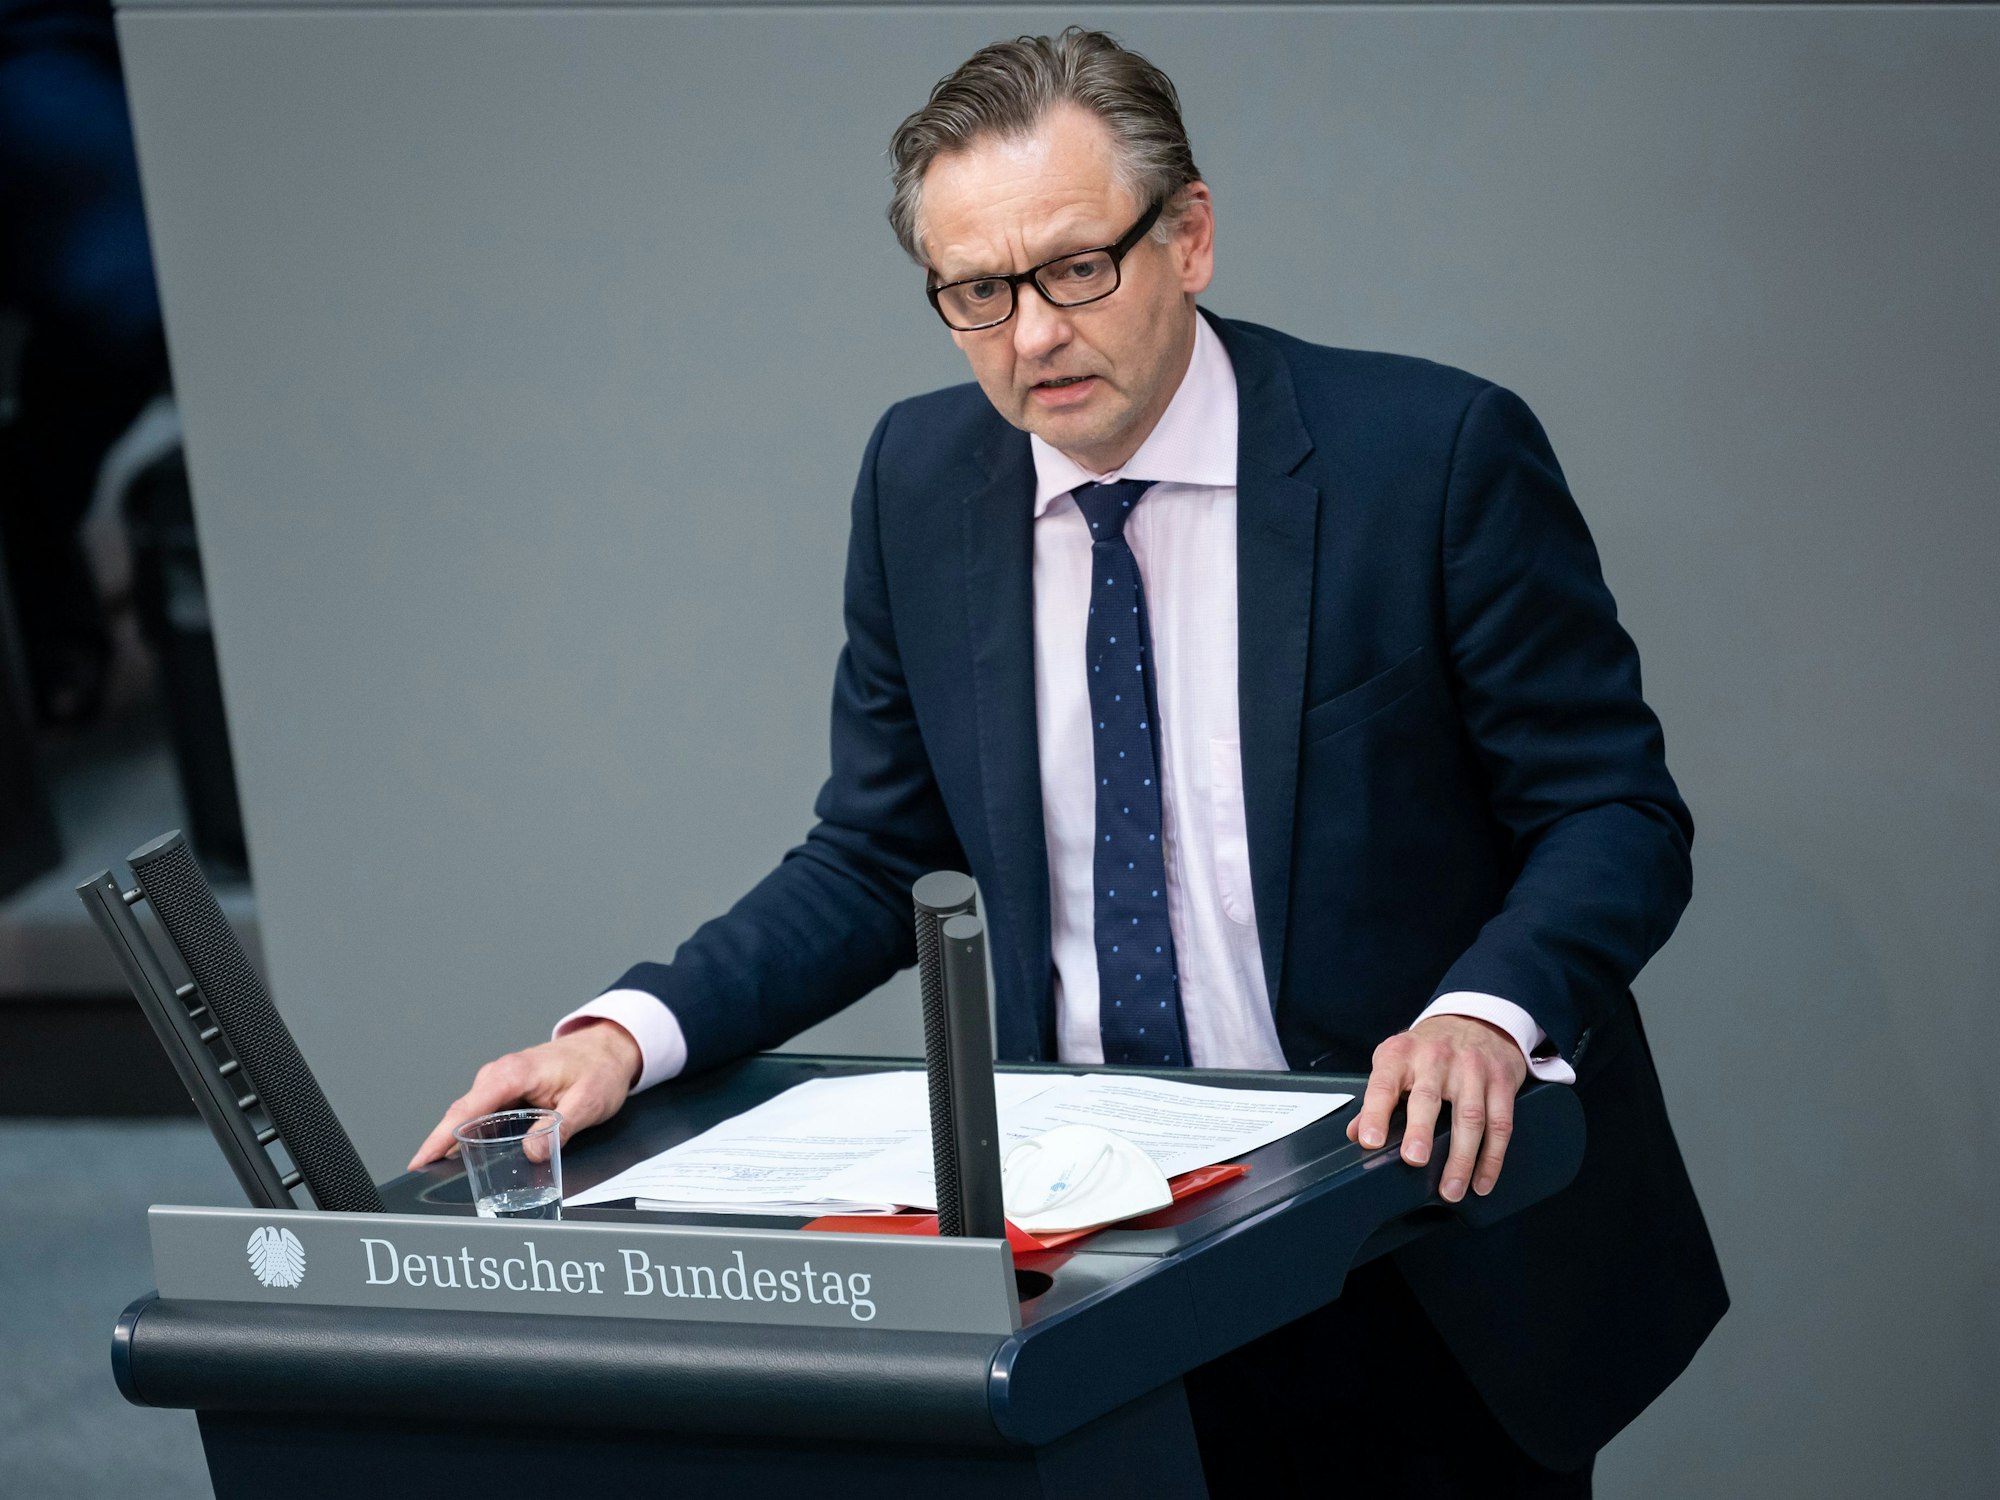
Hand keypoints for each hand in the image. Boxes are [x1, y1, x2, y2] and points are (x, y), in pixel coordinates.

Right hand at [407, 1020, 642, 1170]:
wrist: (608, 1048)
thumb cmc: (599, 1069)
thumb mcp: (588, 1102)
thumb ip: (560, 1128)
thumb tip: (532, 1153)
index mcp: (514, 1073)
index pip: (467, 1109)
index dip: (440, 1137)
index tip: (419, 1160)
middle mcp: (500, 1074)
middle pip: (460, 1114)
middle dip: (438, 1145)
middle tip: (423, 1176)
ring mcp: (501, 1080)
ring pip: (469, 1114)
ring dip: (453, 1140)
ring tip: (438, 1171)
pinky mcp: (506, 1088)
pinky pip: (481, 1113)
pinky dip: (470, 1132)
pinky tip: (466, 1153)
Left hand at [1345, 1014, 1527, 1202]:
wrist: (1477, 1018)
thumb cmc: (1430, 1048)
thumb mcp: (1396, 1061)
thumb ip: (1378, 1097)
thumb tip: (1355, 1133)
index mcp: (1402, 1055)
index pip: (1383, 1084)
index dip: (1374, 1112)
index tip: (1369, 1140)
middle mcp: (1436, 1059)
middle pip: (1428, 1098)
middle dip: (1421, 1131)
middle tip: (1414, 1160)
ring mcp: (1472, 1069)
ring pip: (1470, 1117)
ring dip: (1461, 1158)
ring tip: (1451, 1189)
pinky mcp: (1501, 1081)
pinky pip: (1500, 1125)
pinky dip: (1491, 1158)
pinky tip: (1482, 1181)